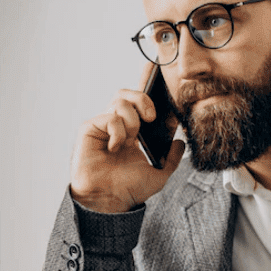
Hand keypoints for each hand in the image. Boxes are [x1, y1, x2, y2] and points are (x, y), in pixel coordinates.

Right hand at [69, 62, 184, 213]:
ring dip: (132, 118)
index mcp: (134, 133)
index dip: (147, 83)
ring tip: (133, 137)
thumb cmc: (128, 189)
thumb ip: (172, 159)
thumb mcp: (159, 174)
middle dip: (144, 98)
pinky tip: (116, 147)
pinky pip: (109, 116)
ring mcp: (104, 126)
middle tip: (152, 116)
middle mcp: (118, 126)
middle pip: (128, 93)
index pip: (141, 103)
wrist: (109, 201)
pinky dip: (118, 130)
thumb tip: (180, 143)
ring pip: (120, 101)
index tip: (157, 68)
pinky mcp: (90, 129)